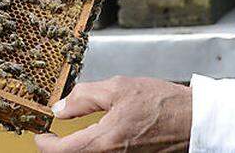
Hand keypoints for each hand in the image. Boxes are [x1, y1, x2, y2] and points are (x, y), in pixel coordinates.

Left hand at [34, 77, 190, 152]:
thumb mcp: (120, 88)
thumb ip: (85, 97)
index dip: (46, 145)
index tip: (40, 136)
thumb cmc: (162, 104)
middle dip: (61, 149)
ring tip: (75, 135)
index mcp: (105, 141)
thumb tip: (61, 107)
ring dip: (79, 149)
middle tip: (54, 136)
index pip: (62, 151)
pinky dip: (95, 149)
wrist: (194, 121)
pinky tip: (100, 136)